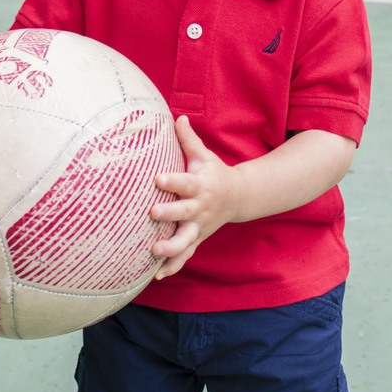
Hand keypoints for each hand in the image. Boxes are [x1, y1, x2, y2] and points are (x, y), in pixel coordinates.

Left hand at [149, 115, 239, 278]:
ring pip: (186, 239)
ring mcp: (199, 226)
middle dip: (169, 213)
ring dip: (171, 246)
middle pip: (184, 212)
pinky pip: (186, 255)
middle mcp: (200, 208)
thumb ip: (189, 140)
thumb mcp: (205, 156)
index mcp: (200, 186)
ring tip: (154, 250)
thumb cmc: (215, 173)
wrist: (239, 197)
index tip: (157, 178)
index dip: (172, 180)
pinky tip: (157, 274)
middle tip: (152, 212)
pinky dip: (173, 265)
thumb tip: (177, 116)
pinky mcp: (197, 239)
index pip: (185, 182)